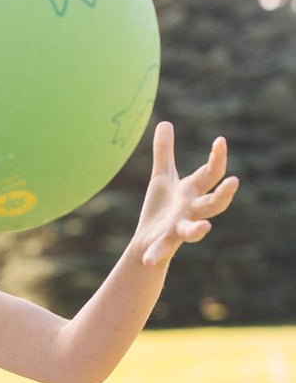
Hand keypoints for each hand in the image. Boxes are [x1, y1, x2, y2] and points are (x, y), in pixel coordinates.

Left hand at [131, 122, 238, 267]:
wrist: (147, 240)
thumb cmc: (160, 207)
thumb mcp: (161, 177)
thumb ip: (164, 152)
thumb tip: (165, 122)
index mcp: (191, 192)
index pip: (210, 174)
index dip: (217, 158)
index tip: (220, 140)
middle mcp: (190, 211)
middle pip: (213, 204)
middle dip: (224, 194)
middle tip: (234, 181)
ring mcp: (178, 228)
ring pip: (193, 230)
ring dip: (198, 230)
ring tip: (204, 229)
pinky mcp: (162, 243)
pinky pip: (161, 250)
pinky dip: (155, 254)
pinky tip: (147, 260)